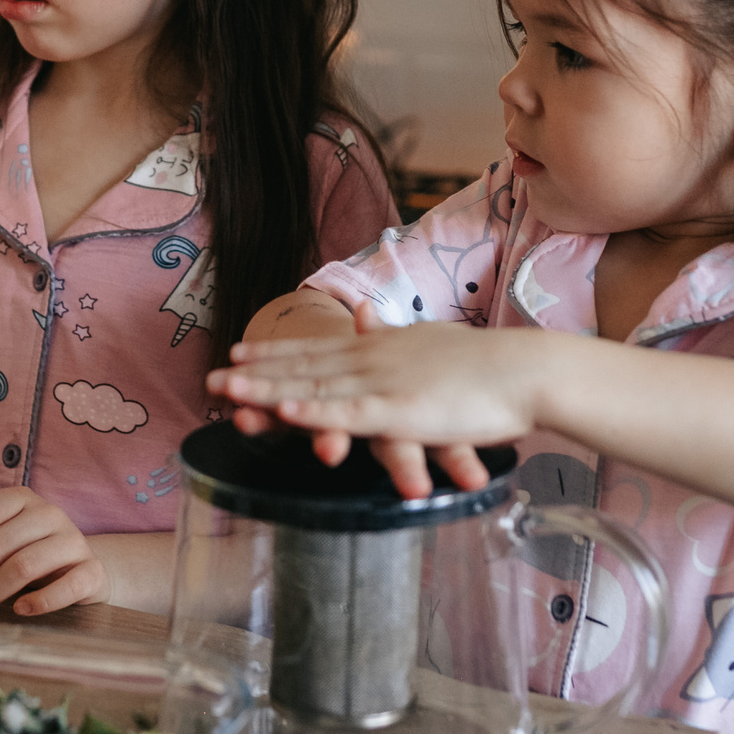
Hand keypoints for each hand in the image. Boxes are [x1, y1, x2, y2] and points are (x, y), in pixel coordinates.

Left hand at [0, 488, 107, 616]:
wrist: (84, 570)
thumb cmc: (32, 556)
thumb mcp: (5, 542)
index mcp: (23, 500)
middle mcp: (50, 514)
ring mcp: (74, 541)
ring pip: (24, 565)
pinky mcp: (92, 571)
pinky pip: (66, 586)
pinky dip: (40, 601)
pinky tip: (20, 609)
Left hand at [209, 312, 550, 496]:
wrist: (524, 370)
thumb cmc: (487, 367)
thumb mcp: (432, 346)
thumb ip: (396, 337)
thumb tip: (369, 320)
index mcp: (381, 347)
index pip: (317, 348)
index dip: (275, 351)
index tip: (239, 351)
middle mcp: (373, 359)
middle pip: (303, 365)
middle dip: (254, 372)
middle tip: (210, 377)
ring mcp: (382, 383)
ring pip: (314, 387)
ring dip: (268, 390)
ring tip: (228, 391)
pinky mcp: (399, 411)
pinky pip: (347, 412)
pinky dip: (312, 411)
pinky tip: (283, 413)